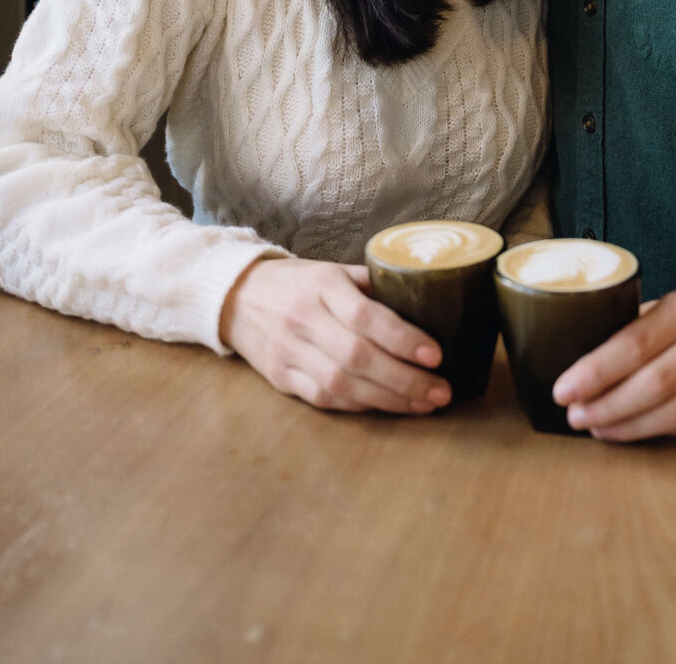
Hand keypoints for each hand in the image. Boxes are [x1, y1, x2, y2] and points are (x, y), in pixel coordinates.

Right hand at [219, 256, 450, 414]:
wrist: (235, 297)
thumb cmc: (297, 282)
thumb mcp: (332, 269)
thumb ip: (371, 284)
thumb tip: (423, 299)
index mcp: (322, 285)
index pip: (365, 316)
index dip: (402, 338)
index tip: (436, 354)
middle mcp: (304, 319)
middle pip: (357, 357)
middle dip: (404, 379)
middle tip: (440, 391)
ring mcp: (289, 352)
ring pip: (341, 384)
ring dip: (387, 400)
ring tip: (423, 404)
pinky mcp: (280, 378)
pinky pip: (323, 399)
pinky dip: (358, 406)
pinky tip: (386, 406)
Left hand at [551, 272, 675, 441]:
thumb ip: (643, 325)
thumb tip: (586, 354)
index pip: (633, 344)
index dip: (594, 371)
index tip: (563, 389)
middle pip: (651, 385)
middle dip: (606, 405)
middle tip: (574, 416)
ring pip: (673, 414)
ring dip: (629, 427)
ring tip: (598, 427)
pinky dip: (662, 433)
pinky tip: (638, 432)